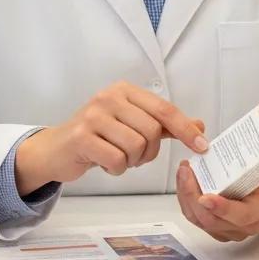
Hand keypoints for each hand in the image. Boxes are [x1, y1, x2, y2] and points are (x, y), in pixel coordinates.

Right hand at [15, 82, 207, 195]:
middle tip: (135, 156)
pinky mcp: (81, 137)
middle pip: (152, 131)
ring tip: (118, 157)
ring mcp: (94, 115)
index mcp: (125, 90)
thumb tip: (199, 126)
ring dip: (132, 161)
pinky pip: (117, 160)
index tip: (202, 145)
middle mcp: (109, 97)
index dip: (185, 129)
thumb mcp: (132, 124)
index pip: (164, 109)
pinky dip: (116, 169)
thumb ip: (164, 124)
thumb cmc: (98, 136)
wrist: (56, 149)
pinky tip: (105, 163)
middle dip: (149, 152)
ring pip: (136, 146)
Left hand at [175, 162, 258, 242]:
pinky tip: (184, 181)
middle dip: (193, 195)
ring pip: (200, 221)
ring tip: (183, 171)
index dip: (222, 208)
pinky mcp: (218, 229)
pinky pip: (197, 219)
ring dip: (186, 196)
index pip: (241, 215)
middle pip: (212, 220)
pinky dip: (187, 201)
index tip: (205, 197)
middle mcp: (244, 227)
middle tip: (186, 171)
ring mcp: (229, 231)